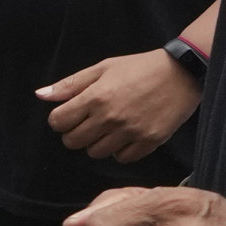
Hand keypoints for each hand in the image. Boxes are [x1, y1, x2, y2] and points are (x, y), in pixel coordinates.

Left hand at [39, 47, 202, 161]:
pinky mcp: (149, 141)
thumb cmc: (141, 67)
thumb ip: (71, 84)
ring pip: (96, 153)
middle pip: (73, 141)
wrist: (184, 72)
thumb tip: (41, 95)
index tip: (72, 114)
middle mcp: (110, 117)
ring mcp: (131, 131)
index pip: (58, 122)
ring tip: (110, 129)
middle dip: (76, 133)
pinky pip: (122, 158)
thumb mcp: (104, 67)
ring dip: (98, 143)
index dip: (61, 119)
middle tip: (90, 122)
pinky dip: (121, 150)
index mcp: (96, 97)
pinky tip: (127, 136)